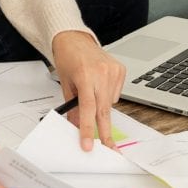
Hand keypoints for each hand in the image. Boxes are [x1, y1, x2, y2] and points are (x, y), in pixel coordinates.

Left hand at [51, 31, 125, 151]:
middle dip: (105, 132)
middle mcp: (101, 72)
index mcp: (85, 75)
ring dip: (102, 108)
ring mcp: (113, 70)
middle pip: (104, 110)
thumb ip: (72, 108)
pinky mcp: (121, 69)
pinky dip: (108, 96)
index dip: (88, 129)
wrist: (74, 39)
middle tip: (109, 148)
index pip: (88, 108)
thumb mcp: (65, 85)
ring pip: (110, 103)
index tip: (88, 144)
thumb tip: (78, 127)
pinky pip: (116, 94)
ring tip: (91, 93)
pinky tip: (100, 85)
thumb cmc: (67, 59)